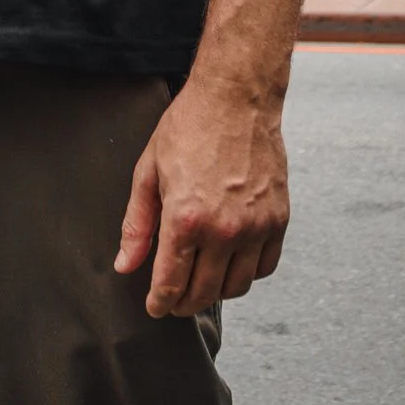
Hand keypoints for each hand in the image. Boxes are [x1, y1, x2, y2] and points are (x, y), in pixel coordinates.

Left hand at [114, 74, 289, 318]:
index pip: (171, 285)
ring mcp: (256, 227)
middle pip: (204, 293)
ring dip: (216, 291)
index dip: (160, 303)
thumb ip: (137, 224)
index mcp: (185, 219)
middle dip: (184, 303)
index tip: (156, 307)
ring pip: (237, 287)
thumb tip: (126, 265)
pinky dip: (248, 272)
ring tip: (202, 279)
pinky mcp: (278, 219)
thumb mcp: (148, 172)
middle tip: (174, 299)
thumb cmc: (188, 127)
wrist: (236, 97)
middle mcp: (224, 230)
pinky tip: (231, 261)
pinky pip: (265, 266)